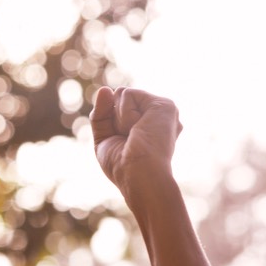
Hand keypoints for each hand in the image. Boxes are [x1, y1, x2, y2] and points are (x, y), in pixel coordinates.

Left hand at [89, 87, 181, 209]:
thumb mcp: (104, 138)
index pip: (115, 109)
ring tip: (135, 135)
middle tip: (129, 140)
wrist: (138, 176)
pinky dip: (124, 113)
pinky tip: (138, 128)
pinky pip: (127, 94)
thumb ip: (101, 113)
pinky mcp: (164, 104)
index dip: (109, 126)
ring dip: (119, 118)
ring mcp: (162, 111)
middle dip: (113, 120)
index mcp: (147, 126)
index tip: (124, 146)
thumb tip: (105, 89)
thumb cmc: (122, 166)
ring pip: (122, 94)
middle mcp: (157, 117)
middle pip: (117, 99)